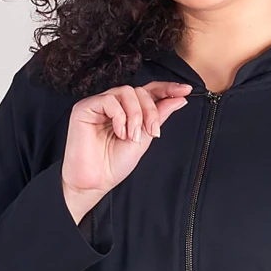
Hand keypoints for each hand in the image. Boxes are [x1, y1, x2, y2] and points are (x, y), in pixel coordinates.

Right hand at [61, 81, 192, 199]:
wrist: (95, 182)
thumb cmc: (114, 165)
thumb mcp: (144, 139)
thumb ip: (159, 117)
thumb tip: (179, 99)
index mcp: (128, 111)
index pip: (149, 91)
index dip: (167, 88)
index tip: (185, 90)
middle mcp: (114, 105)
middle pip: (139, 91)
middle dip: (151, 111)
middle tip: (152, 132)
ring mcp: (99, 104)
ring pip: (126, 92)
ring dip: (136, 115)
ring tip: (133, 136)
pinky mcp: (85, 108)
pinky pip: (109, 100)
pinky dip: (119, 116)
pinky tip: (119, 132)